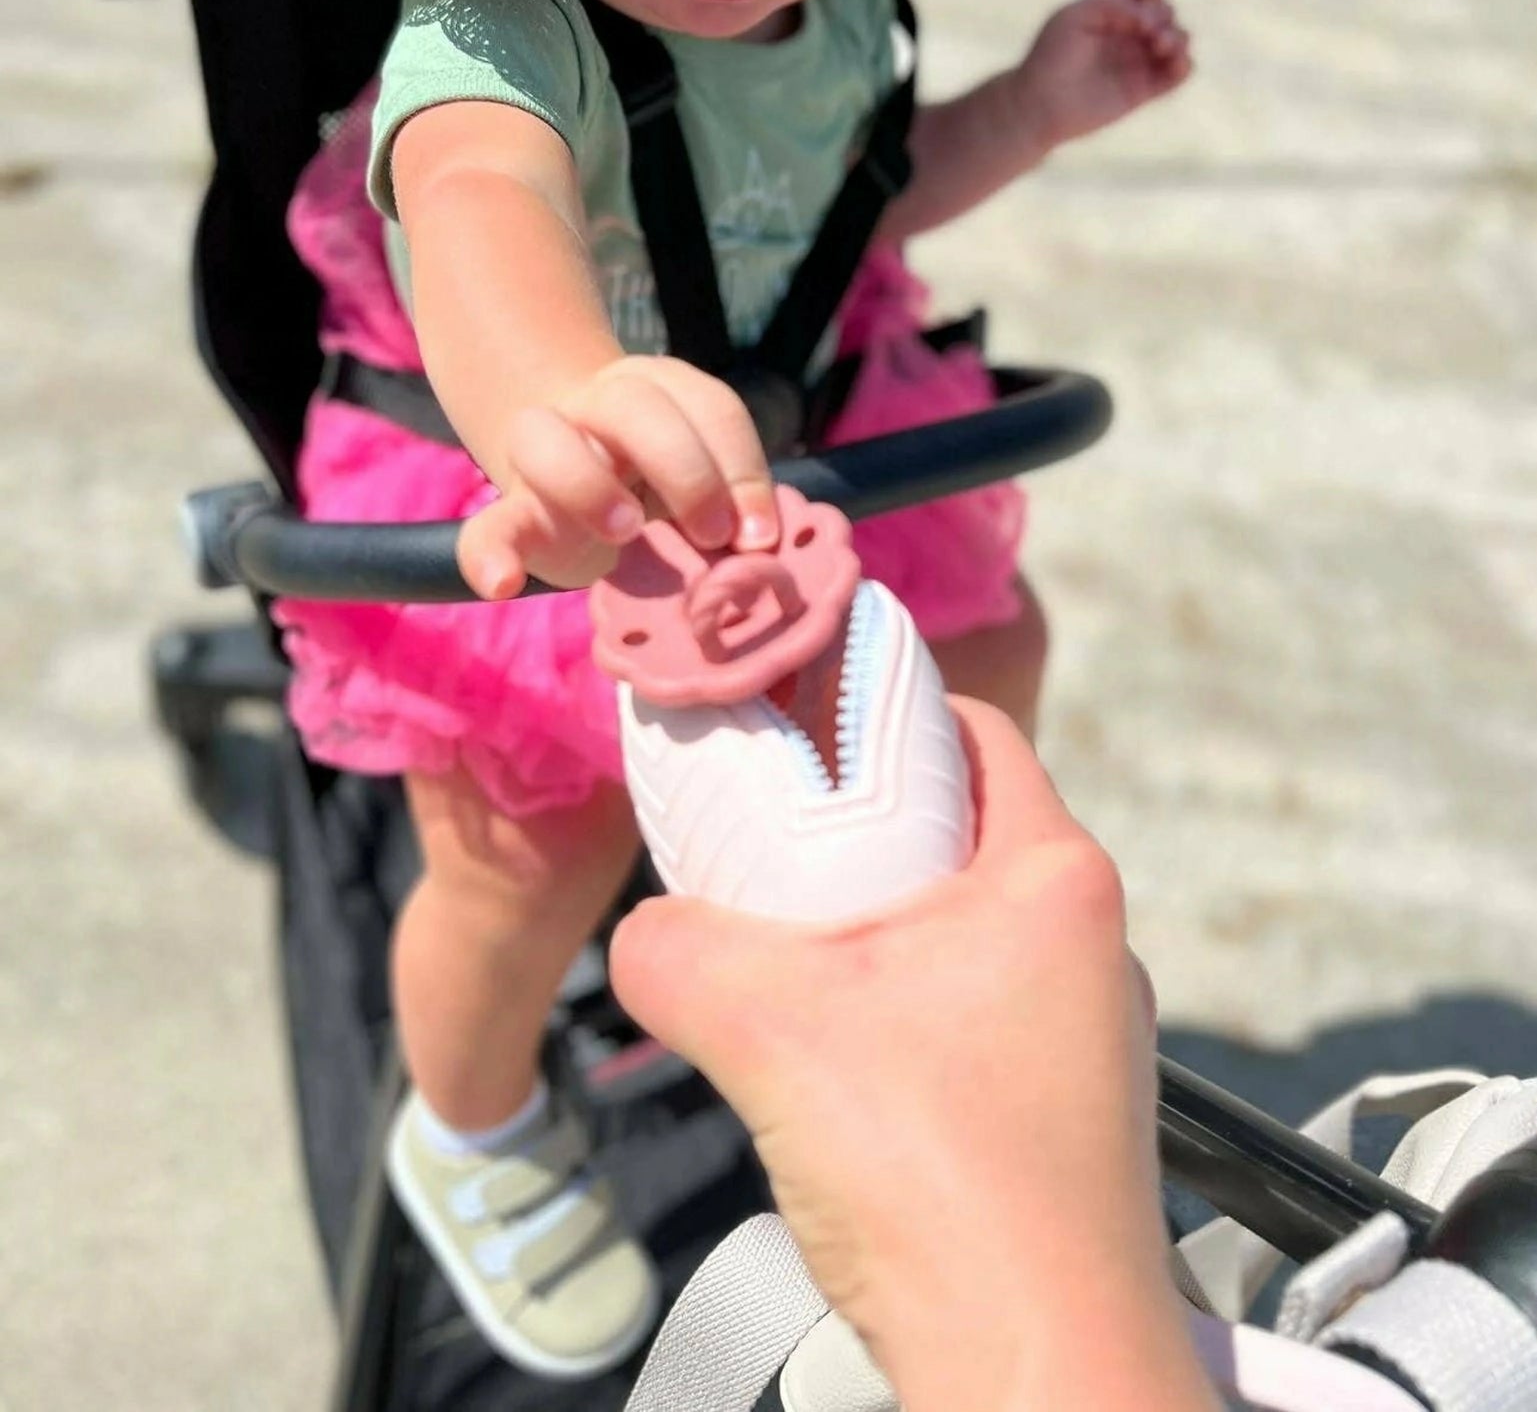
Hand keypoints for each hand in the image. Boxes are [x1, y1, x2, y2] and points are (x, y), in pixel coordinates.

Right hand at [458, 355, 777, 597]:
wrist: (575, 473)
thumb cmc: (658, 482)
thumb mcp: (703, 480)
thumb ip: (731, 504)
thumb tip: (761, 551)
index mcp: (659, 390)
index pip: (708, 407)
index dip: (742, 468)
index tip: (761, 536)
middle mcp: (596, 407)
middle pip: (632, 405)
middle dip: (683, 466)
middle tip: (714, 534)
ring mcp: (542, 453)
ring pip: (543, 439)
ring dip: (589, 484)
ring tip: (627, 532)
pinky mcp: (509, 513)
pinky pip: (485, 525)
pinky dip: (488, 554)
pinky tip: (502, 585)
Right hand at [611, 701, 1206, 1411]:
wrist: (1032, 1373)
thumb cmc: (940, 1179)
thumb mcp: (767, 1028)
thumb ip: (677, 951)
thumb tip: (643, 938)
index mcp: (1055, 877)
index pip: (971, 731)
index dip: (874, 710)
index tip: (791, 724)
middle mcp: (1088, 944)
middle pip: (955, 834)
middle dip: (853, 837)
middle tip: (762, 851)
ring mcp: (1083, 1037)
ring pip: (954, 936)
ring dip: (866, 944)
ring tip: (781, 973)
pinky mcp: (1062, 1117)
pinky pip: (962, 1021)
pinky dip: (889, 1022)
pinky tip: (826, 1074)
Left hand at [1015, 0, 1191, 151]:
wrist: (1042, 103)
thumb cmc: (1052, 55)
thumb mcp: (1077, 14)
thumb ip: (1115, 3)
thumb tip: (1150, 19)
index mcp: (1110, 11)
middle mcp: (1127, 34)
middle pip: (1165, 11)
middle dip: (1163, 12)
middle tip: (1143, 28)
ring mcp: (1138, 61)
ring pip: (1178, 39)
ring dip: (1178, 36)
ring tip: (1157, 44)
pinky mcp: (1145, 90)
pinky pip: (1179, 73)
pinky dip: (1185, 64)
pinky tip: (1174, 61)